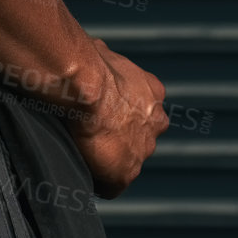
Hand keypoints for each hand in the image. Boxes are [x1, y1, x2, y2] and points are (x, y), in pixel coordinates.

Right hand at [64, 39, 168, 198]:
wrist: (85, 84)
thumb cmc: (88, 62)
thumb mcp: (101, 51)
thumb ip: (105, 60)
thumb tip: (93, 51)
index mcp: (153, 92)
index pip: (142, 110)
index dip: (121, 113)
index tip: (103, 113)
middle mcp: (156, 123)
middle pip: (139, 137)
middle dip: (120, 137)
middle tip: (91, 133)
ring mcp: (143, 150)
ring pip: (128, 161)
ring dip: (109, 159)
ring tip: (82, 152)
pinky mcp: (125, 174)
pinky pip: (111, 186)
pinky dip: (99, 182)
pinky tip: (82, 171)